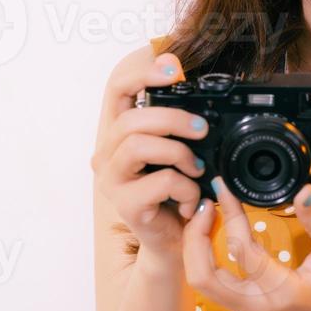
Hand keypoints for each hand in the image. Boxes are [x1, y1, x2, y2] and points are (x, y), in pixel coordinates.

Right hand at [90, 49, 208, 259]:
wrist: (175, 241)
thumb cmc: (176, 193)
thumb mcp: (180, 152)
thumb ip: (179, 125)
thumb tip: (195, 93)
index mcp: (120, 134)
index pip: (117, 90)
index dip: (142, 73)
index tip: (174, 69)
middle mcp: (108, 154)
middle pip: (131, 119)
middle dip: (173, 119)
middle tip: (202, 130)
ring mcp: (112, 180)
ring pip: (138, 145)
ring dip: (179, 153)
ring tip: (196, 169)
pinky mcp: (125, 205)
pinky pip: (160, 181)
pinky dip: (186, 188)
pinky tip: (190, 200)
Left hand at [182, 176, 310, 310]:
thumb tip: (303, 191)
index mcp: (282, 292)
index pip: (240, 249)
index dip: (229, 214)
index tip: (224, 187)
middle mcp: (257, 306)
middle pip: (202, 275)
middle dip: (195, 237)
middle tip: (206, 204)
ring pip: (202, 282)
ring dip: (196, 248)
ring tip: (207, 215)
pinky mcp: (246, 308)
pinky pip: (213, 283)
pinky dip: (205, 257)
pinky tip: (215, 232)